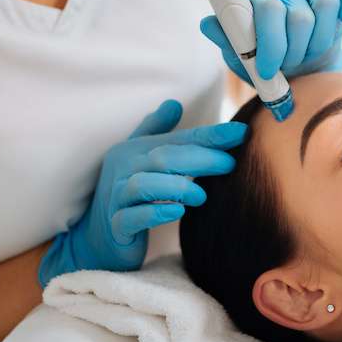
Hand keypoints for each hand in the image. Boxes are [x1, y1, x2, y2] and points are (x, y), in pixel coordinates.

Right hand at [38, 100, 247, 286]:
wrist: (99, 238)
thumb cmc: (128, 195)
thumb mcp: (141, 160)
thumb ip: (158, 132)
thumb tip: (174, 103)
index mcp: (134, 150)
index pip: (177, 139)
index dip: (209, 135)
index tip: (242, 132)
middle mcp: (123, 169)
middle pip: (164, 158)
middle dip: (201, 158)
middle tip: (230, 164)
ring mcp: (116, 198)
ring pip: (145, 186)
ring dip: (177, 187)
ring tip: (202, 195)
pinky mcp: (115, 226)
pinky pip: (132, 217)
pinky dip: (155, 213)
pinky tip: (177, 212)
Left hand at [200, 0, 341, 83]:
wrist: (295, 69)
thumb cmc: (267, 61)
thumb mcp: (242, 57)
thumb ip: (227, 39)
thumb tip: (208, 24)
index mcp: (258, 1)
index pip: (267, 7)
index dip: (270, 41)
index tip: (268, 69)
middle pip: (299, 14)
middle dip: (294, 50)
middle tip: (288, 68)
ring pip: (327, 4)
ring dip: (319, 41)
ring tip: (308, 57)